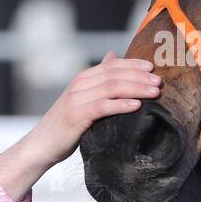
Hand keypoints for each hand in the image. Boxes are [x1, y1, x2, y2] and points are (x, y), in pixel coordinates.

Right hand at [0, 52, 161, 199]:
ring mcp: (76, 99)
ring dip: (136, 88)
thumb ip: (98, 79)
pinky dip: (121, 104)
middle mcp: (79, 85)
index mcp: (83, 78)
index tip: (153, 67)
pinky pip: (102, 106)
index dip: (133, 64)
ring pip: (111, 87)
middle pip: (114, 74)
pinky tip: (136, 106)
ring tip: (154, 92)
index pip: (112, 65)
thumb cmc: (66, 124)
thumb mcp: (83, 98)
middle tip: (159, 81)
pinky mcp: (76, 116)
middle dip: (139, 76)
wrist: (41, 145)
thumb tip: (112, 56)